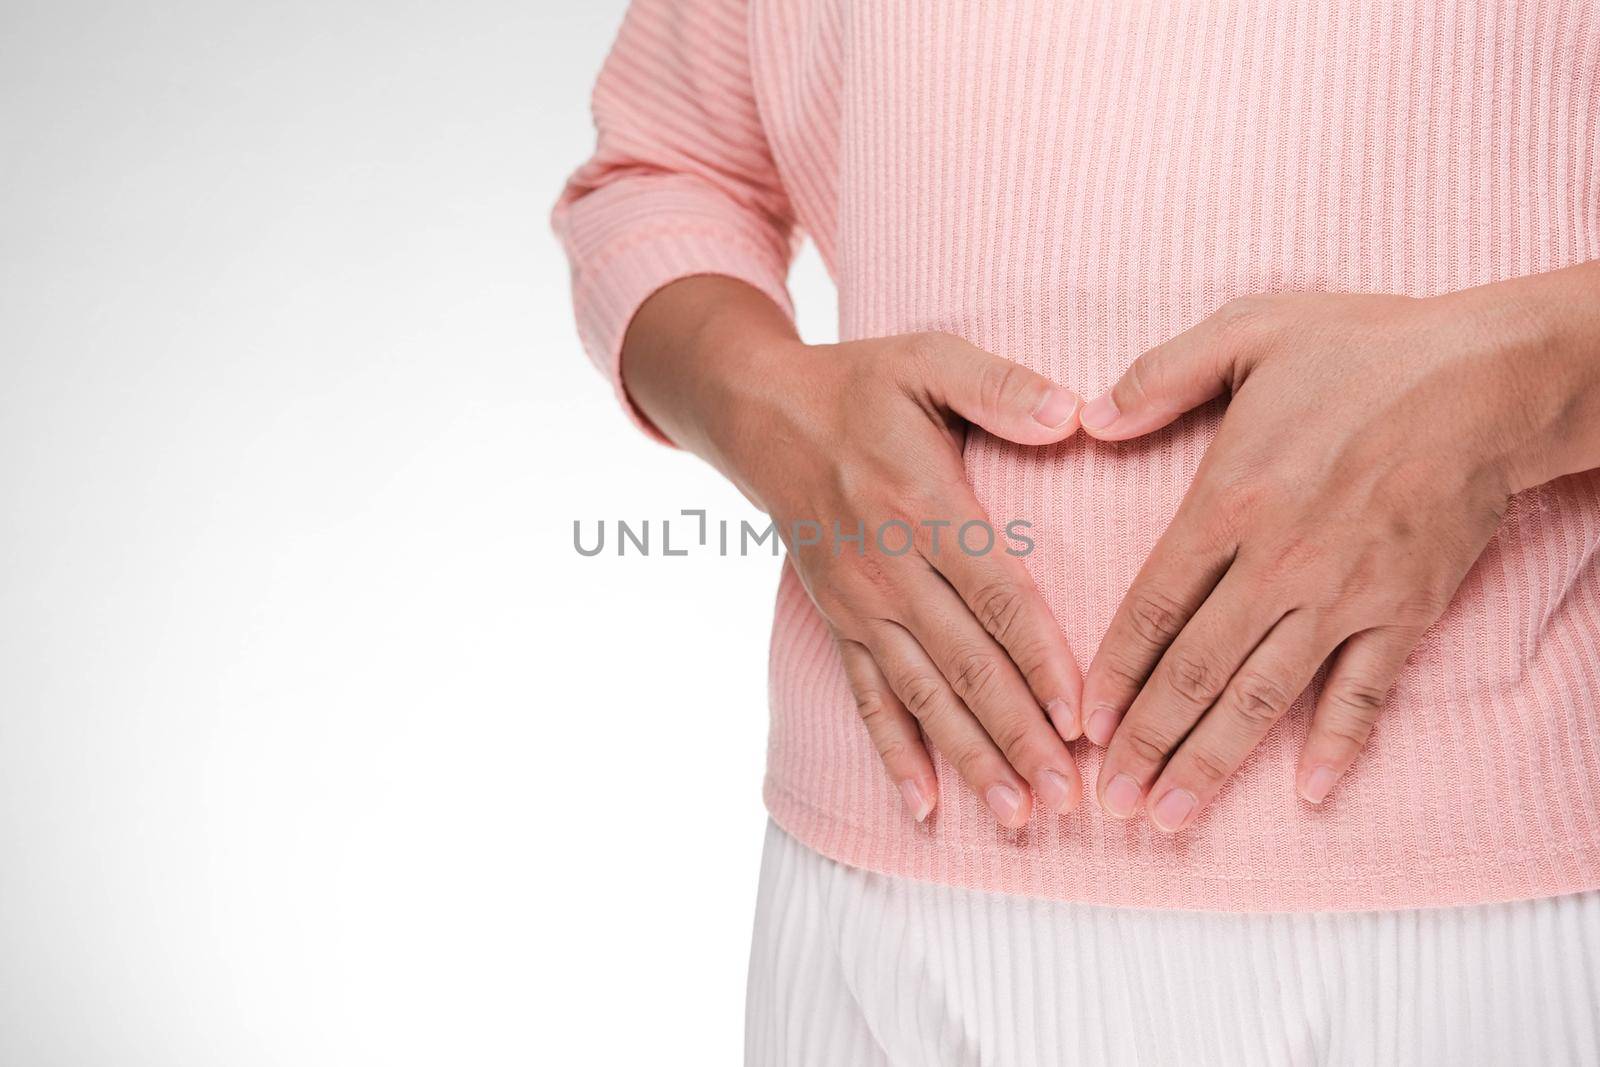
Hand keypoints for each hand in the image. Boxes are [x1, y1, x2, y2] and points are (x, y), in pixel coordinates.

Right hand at [622, 276, 1087, 825]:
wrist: (759, 415)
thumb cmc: (859, 385)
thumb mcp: (929, 360)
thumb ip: (1001, 387)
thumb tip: (1076, 414)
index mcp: (923, 506)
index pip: (997, 596)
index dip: (1041, 660)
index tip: (1083, 718)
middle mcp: (890, 569)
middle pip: (965, 664)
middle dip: (1017, 735)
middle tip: (1065, 796)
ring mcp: (860, 605)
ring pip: (922, 696)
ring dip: (970, 758)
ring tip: (1017, 814)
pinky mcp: (840, 622)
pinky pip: (868, 698)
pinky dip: (895, 754)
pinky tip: (924, 805)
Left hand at [1077, 279, 1599, 831]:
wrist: (1490, 375)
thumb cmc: (1365, 350)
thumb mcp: (1248, 332)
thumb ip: (1159, 376)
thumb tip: (1089, 419)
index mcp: (1230, 502)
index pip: (1154, 607)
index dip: (1115, 671)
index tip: (1084, 723)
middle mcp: (1279, 564)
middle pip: (1196, 672)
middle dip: (1146, 742)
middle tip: (1108, 802)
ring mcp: (1345, 595)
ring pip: (1265, 697)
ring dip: (1213, 761)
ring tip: (1169, 816)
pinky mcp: (1406, 610)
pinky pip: (1365, 692)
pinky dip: (1339, 743)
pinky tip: (1308, 792)